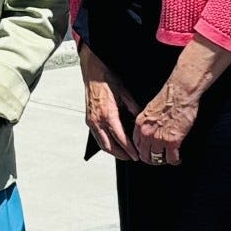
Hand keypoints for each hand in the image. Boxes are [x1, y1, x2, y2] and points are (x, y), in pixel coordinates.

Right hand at [80, 45, 137, 160]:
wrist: (94, 72)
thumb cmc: (108, 79)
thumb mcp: (126, 94)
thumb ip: (134, 110)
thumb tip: (142, 122)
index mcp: (108, 115)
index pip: (120, 139)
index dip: (129, 149)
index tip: (137, 155)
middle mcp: (97, 121)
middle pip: (110, 146)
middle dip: (122, 155)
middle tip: (132, 158)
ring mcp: (91, 121)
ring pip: (102, 144)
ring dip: (113, 151)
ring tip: (124, 154)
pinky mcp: (89, 120)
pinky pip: (97, 138)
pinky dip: (106, 144)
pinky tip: (113, 144)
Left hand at [132, 83, 197, 166]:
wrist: (180, 93)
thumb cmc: (169, 97)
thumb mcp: (150, 109)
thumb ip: (148, 122)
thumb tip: (151, 130)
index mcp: (140, 124)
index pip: (136, 144)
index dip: (143, 150)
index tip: (148, 152)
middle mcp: (146, 133)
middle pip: (145, 155)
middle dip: (152, 159)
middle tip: (159, 159)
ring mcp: (159, 139)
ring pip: (157, 159)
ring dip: (164, 160)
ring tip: (169, 159)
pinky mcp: (172, 141)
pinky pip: (171, 158)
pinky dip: (175, 160)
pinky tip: (178, 158)